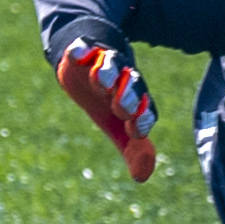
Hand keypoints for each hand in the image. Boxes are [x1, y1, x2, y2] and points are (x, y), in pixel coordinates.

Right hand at [55, 41, 157, 182]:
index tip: (134, 131)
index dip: (142, 119)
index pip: (146, 108)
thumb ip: (132, 149)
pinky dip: (82, 50)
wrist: (87, 60)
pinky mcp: (83, 49)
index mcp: (136, 99)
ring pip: (112, 62)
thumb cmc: (106, 99)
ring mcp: (104, 61)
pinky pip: (84, 46)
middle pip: (132, 82)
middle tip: (120, 107)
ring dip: (108, 71)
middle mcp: (124, 78)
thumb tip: (142, 177)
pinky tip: (78, 55)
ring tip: (100, 80)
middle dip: (128, 94)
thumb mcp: (118, 125)